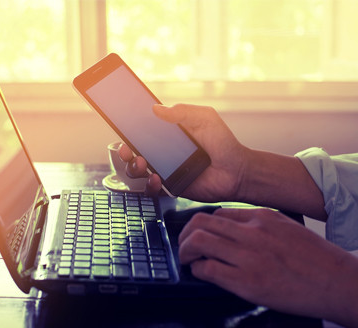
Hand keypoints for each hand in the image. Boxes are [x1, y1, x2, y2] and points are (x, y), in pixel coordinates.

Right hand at [118, 104, 247, 201]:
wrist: (237, 170)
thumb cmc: (223, 143)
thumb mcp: (204, 118)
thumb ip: (182, 111)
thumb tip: (156, 108)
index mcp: (168, 135)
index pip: (142, 131)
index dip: (129, 129)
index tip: (121, 125)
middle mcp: (164, 153)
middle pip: (134, 152)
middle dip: (124, 151)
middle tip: (126, 149)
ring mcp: (166, 171)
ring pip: (138, 171)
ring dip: (133, 167)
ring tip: (141, 163)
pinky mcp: (171, 188)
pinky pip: (152, 189)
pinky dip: (149, 184)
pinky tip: (156, 178)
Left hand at [178, 208, 357, 327]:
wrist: (338, 282)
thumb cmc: (316, 258)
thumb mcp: (288, 228)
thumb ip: (262, 226)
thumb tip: (236, 231)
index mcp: (262, 217)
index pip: (218, 213)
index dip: (203, 224)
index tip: (199, 233)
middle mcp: (252, 232)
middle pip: (201, 222)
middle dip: (184, 233)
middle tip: (184, 244)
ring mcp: (248, 256)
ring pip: (198, 241)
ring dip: (185, 250)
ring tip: (187, 258)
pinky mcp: (247, 282)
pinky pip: (208, 269)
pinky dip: (198, 270)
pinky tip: (200, 273)